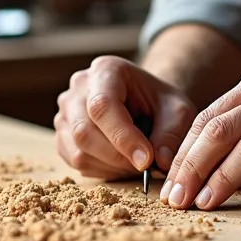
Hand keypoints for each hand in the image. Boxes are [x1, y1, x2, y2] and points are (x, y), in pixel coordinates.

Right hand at [55, 56, 197, 179]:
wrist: (145, 103)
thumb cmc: (160, 103)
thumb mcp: (178, 111)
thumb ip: (171, 134)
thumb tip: (160, 161)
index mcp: (105, 70)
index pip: (103, 106)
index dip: (123, 137)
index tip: (146, 160)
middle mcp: (78, 88)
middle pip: (84, 131)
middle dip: (118, 157)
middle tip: (145, 165)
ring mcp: (65, 111)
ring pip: (78, 151)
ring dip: (111, 166)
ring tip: (135, 162)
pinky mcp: (62, 134)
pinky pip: (75, 161)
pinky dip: (101, 170)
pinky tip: (120, 162)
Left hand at [161, 65, 240, 209]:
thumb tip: (209, 164)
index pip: (206, 116)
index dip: (182, 150)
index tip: (168, 175)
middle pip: (214, 132)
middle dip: (187, 167)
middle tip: (172, 195)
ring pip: (239, 151)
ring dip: (211, 181)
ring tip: (195, 202)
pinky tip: (228, 198)